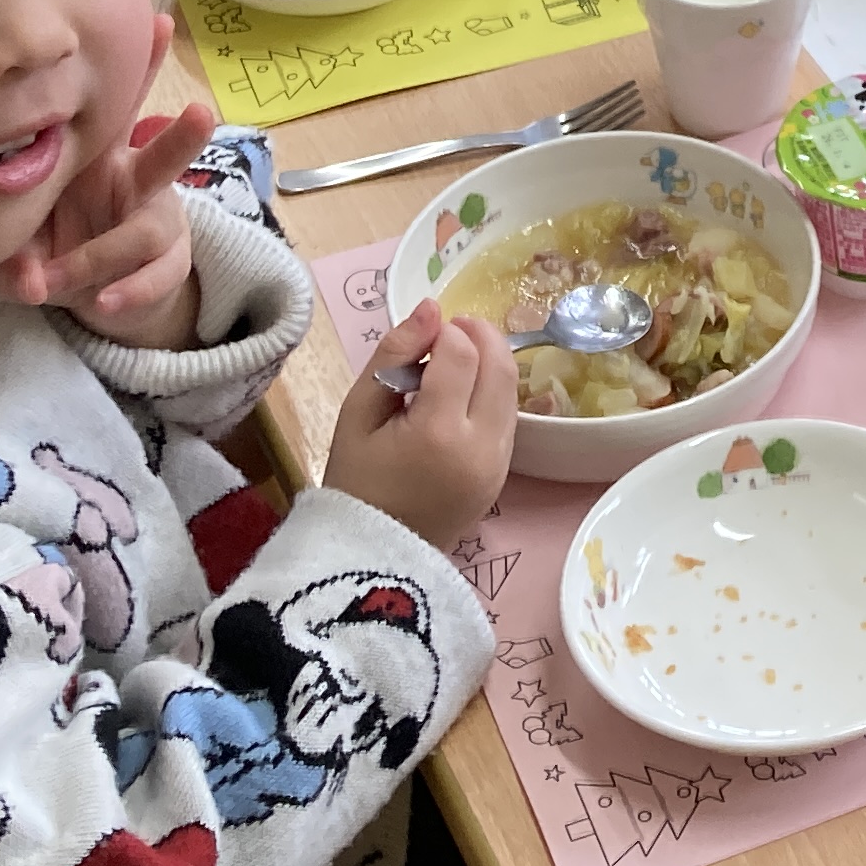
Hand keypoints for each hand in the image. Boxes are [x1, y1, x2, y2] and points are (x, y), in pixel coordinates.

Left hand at [0, 73, 219, 350]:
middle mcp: (134, 182)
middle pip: (163, 157)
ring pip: (153, 226)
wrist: (101, 297)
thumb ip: (15, 261)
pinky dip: (126, 292)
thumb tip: (23, 281)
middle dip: (182, 137)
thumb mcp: (24, 250)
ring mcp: (157, 222)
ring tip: (82, 283)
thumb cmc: (59, 246)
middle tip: (201, 114)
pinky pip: (153, 276)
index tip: (161, 22)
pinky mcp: (170, 263)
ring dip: (107, 252)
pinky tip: (104, 303)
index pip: (118, 110)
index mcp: (98, 159)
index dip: (143, 67)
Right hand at [327, 304, 517, 550]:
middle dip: (479, 335)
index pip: (462, 354)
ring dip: (489, 362)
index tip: (421, 337)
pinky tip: (460, 395)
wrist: (372, 558)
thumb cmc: (355, 484)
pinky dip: (491, 393)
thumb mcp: (357, 415)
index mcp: (439, 432)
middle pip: (501, 365)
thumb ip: (392, 355)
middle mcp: (481, 446)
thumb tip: (431, 307)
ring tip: (450, 363)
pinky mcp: (504, 475)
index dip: (445, 332)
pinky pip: (508, 417)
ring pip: (511, 389)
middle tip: (447, 331)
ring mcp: (499, 464)